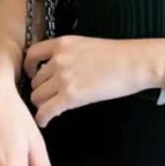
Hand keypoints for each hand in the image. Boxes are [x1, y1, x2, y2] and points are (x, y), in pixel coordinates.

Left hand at [23, 35, 160, 126]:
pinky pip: (45, 111)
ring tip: (50, 108)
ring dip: (42, 104)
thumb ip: (68, 54)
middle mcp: (57, 59)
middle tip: (48, 96)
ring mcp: (63, 78)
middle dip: (40, 89)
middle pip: (35, 80)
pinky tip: (45, 121)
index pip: (32, 55)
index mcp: (62, 44)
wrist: (135, 63)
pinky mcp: (70, 96)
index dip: (29, 68)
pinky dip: (42, 118)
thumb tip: (57, 68)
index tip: (32, 74)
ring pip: (37, 96)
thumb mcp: (86, 45)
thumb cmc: (119, 55)